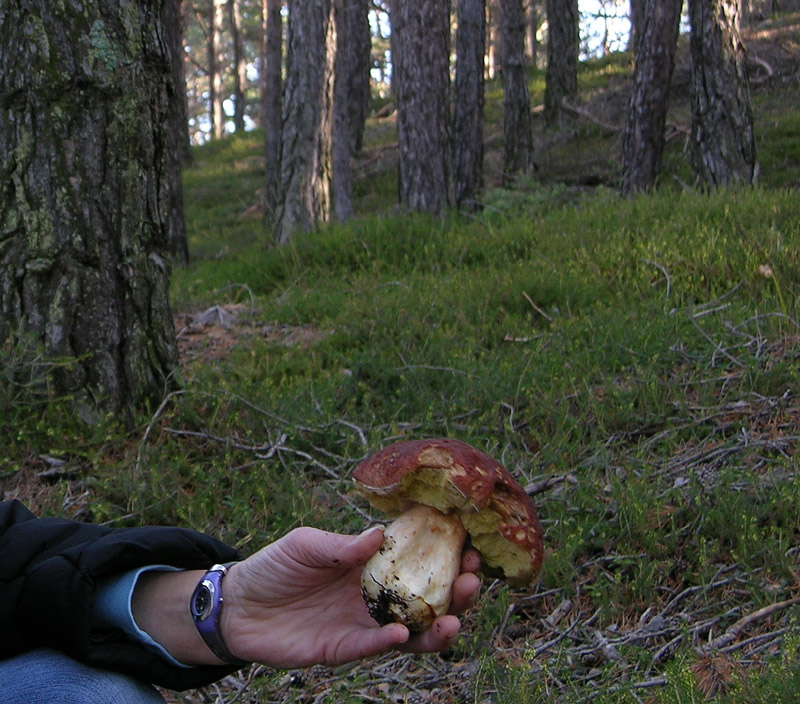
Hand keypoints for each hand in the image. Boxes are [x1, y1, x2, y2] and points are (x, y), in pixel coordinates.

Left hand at [221, 526, 480, 667]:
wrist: (238, 606)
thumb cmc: (274, 566)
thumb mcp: (306, 544)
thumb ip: (342, 545)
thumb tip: (380, 534)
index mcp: (369, 565)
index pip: (416, 560)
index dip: (444, 554)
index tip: (469, 545)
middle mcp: (373, 595)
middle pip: (424, 597)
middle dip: (454, 592)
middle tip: (472, 581)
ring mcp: (361, 623)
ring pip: (410, 629)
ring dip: (436, 627)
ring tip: (454, 620)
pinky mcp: (343, 648)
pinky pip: (372, 648)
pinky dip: (390, 642)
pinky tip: (403, 632)